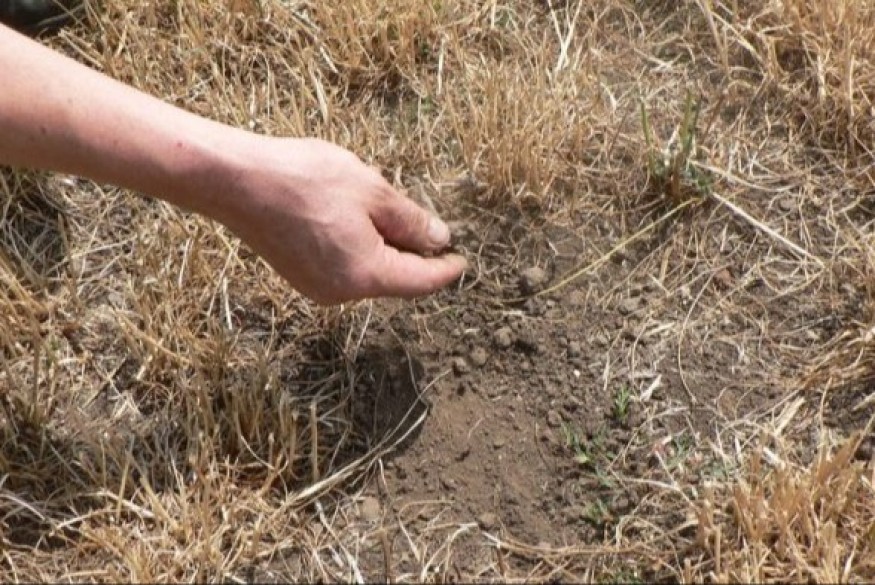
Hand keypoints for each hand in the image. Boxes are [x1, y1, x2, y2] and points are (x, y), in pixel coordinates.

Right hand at [211, 137, 467, 304]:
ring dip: (384, 246)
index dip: (445, 270)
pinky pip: (343, 265)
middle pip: (393, 278)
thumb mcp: (373, 192)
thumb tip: (439, 239)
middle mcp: (341, 292)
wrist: (235, 181)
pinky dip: (360, 247)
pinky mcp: (298, 273)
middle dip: (414, 254)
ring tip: (385, 210)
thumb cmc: (305, 180)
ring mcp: (316, 286)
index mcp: (366, 275)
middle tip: (429, 225)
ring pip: (368, 271)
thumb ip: (411, 221)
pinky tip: (355, 216)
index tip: (463, 261)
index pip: (420, 280)